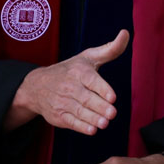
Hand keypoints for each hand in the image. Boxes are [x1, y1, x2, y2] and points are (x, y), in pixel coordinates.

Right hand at [3, 30, 128, 133]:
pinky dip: (81, 127)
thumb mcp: (88, 57)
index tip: (112, 97)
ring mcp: (62, 102)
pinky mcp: (58, 116)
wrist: (37, 86)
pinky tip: (92, 130)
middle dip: (100, 106)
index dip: (102, 89)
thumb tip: (126, 33)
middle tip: (112, 113)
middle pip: (86, 98)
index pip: (91, 80)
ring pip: (79, 111)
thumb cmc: (70, 70)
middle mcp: (69, 86)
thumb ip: (110, 49)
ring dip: (93, 118)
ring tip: (105, 123)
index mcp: (79, 71)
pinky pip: (71, 122)